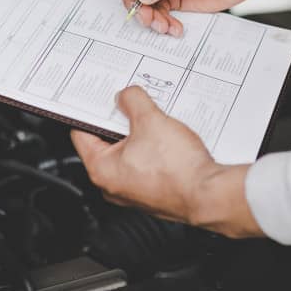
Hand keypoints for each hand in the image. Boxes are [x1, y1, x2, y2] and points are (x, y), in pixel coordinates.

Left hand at [70, 86, 262, 237]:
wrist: (209, 194)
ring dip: (141, 134)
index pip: (82, 133)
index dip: (91, 111)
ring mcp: (134, 191)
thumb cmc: (178, 170)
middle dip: (122, 121)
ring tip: (155, 121)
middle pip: (108, 142)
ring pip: (130, 152)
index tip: (101, 99)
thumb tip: (126, 96)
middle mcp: (114, 186)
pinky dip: (154, 148)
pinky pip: (146, 163)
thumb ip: (133, 101)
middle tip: (133, 106)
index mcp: (101, 170)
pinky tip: (168, 139)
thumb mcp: (150, 120)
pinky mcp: (154, 192)